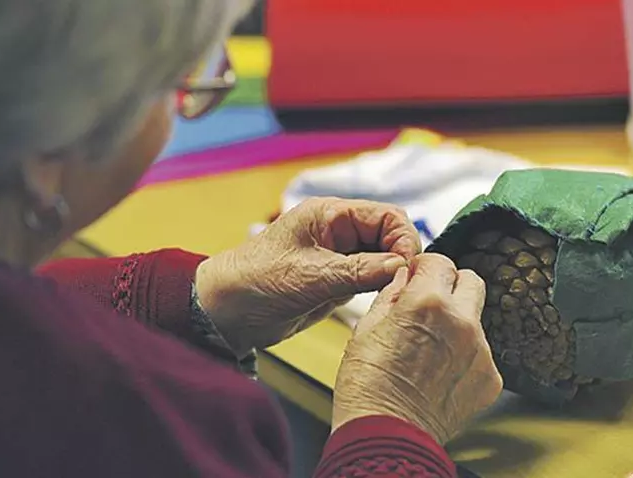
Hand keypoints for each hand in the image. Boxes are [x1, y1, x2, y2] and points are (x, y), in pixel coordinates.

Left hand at [194, 197, 421, 357]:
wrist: (224, 313)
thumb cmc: (254, 282)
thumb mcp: (309, 276)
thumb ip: (358, 270)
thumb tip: (401, 266)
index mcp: (329, 215)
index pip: (387, 215)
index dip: (404, 238)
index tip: (408, 267)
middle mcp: (338, 231)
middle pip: (390, 236)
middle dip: (402, 258)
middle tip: (405, 285)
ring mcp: (339, 257)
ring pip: (384, 260)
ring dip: (392, 276)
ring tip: (394, 296)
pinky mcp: (337, 281)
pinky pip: (371, 280)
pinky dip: (380, 290)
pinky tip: (381, 304)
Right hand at [332, 253, 502, 443]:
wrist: (386, 435)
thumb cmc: (368, 385)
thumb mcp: (367, 327)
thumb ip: (393, 294)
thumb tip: (405, 278)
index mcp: (428, 301)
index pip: (441, 261)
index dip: (425, 269)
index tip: (418, 278)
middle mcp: (462, 321)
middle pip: (471, 280)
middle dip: (451, 286)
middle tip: (430, 305)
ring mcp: (481, 351)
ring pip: (476, 319)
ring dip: (457, 323)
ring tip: (430, 349)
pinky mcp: (490, 378)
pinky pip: (481, 353)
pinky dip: (464, 357)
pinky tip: (441, 373)